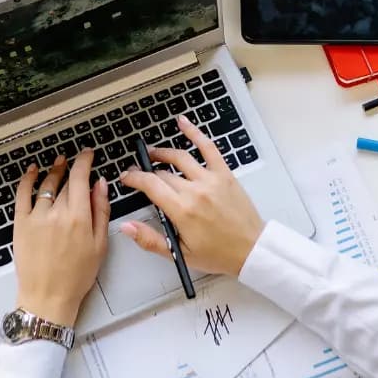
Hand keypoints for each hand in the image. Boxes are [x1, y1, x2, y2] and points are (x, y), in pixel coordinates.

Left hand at [12, 149, 109, 325]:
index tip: (87, 154)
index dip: (84, 161)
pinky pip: (22, 195)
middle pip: (66, 183)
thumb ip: (101, 211)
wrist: (48, 296)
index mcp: (79, 218)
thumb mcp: (100, 245)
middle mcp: (57, 213)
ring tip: (58, 164)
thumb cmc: (76, 276)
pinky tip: (32, 172)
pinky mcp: (21, 224)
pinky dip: (27, 180)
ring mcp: (36, 217)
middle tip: (76, 163)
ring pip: (46, 185)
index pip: (81, 178)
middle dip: (72, 170)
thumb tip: (101, 186)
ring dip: (53, 171)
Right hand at [117, 116, 265, 275]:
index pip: (150, 185)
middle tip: (139, 172)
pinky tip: (183, 123)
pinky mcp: (224, 175)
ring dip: (163, 153)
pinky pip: (208, 148)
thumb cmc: (219, 254)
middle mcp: (195, 191)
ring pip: (180, 157)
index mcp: (182, 210)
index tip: (127, 178)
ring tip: (152, 153)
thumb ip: (150, 239)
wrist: (251, 250)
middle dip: (146, 170)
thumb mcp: (179, 253)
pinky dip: (195, 133)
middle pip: (162, 173)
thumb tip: (127, 227)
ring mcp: (211, 180)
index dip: (134, 178)